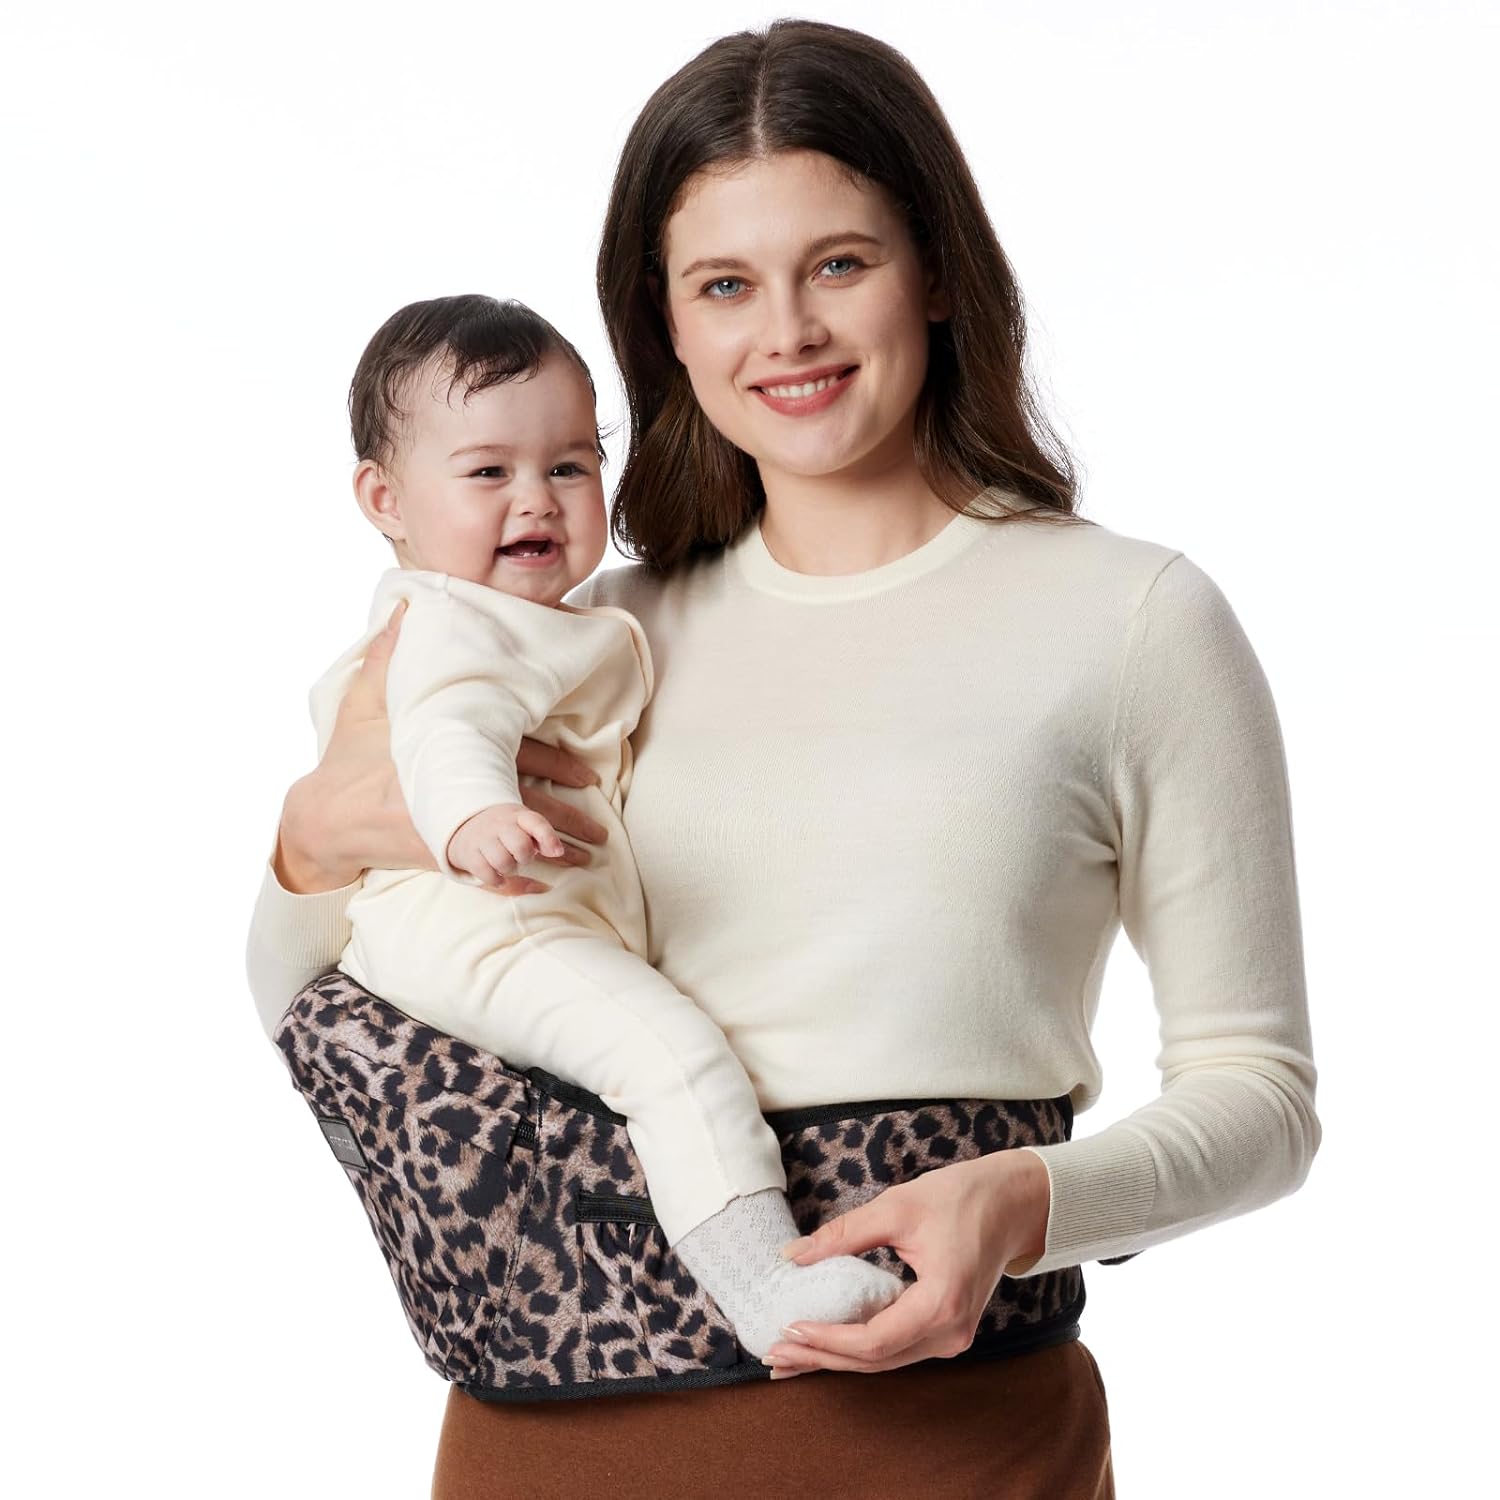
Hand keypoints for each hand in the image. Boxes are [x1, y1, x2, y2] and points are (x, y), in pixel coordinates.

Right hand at [275, 599, 608, 894]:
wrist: (318, 819)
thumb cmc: (347, 757)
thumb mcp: (365, 701)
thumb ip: (389, 655)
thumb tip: (406, 607)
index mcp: (445, 754)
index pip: (514, 759)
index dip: (556, 768)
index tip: (591, 776)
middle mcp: (451, 794)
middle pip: (522, 808)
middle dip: (565, 820)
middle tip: (601, 831)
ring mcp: (444, 829)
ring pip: (510, 845)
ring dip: (550, 855)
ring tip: (586, 861)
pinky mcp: (434, 857)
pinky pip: (481, 876)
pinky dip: (511, 887)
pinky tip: (540, 891)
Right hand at [447, 803, 567, 886]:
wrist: (466, 822)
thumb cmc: (506, 830)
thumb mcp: (524, 826)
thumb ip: (543, 837)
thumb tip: (557, 852)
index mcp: (518, 816)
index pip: (536, 823)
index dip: (548, 838)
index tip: (558, 852)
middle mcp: (500, 824)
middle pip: (520, 846)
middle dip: (525, 858)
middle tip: (521, 857)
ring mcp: (483, 838)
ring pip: (503, 862)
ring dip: (510, 870)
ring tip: (507, 865)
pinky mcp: (469, 853)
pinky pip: (486, 873)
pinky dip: (496, 880)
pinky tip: (499, 877)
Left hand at [762, 1148, 1051, 1378]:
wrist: (1010, 1202)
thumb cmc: (958, 1198)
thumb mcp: (896, 1207)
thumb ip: (842, 1235)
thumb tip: (791, 1257)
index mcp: (942, 1304)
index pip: (874, 1340)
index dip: (828, 1340)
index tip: (789, 1329)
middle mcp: (951, 1333)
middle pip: (876, 1360)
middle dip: (822, 1359)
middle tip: (774, 1356)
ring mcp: (953, 1338)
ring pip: (885, 1360)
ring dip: (837, 1359)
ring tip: (790, 1356)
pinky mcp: (948, 1330)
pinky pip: (897, 1348)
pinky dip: (860, 1348)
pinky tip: (828, 1344)